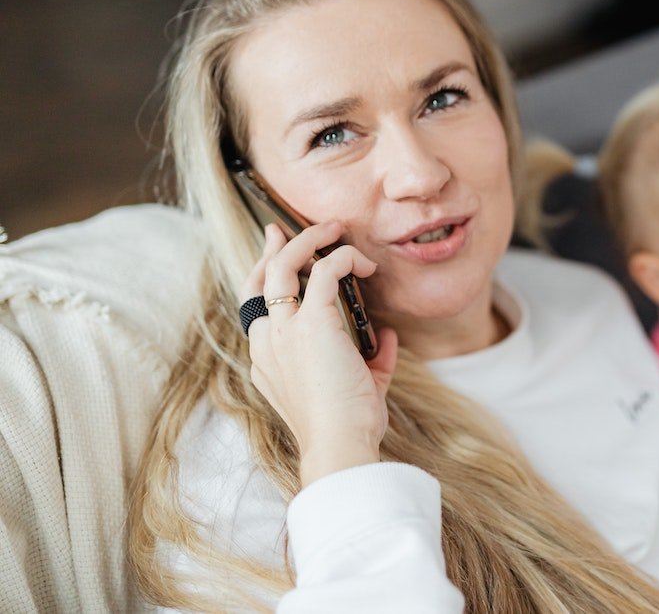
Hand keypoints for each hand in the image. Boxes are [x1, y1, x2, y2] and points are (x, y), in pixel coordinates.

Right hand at [242, 222, 399, 487]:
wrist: (340, 445)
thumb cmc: (348, 426)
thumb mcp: (359, 387)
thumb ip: (371, 360)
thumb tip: (386, 337)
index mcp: (268, 359)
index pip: (258, 305)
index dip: (268, 274)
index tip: (282, 251)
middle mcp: (267, 341)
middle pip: (260, 278)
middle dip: (277, 246)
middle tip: (292, 226)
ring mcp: (284, 331)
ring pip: (285, 265)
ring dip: (309, 240)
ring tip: (334, 228)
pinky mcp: (311, 324)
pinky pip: (325, 271)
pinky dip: (344, 258)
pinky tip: (365, 263)